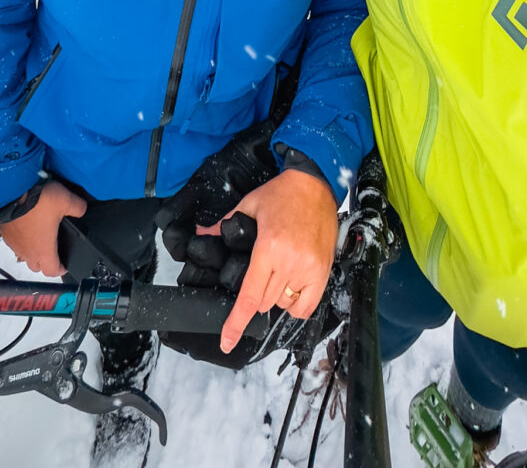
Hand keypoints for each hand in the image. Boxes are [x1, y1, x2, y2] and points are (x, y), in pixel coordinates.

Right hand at [0, 181, 86, 276]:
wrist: (11, 191)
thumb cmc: (37, 200)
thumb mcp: (66, 200)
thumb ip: (78, 208)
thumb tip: (82, 209)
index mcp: (43, 250)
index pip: (52, 271)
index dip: (61, 269)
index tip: (66, 264)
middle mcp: (27, 251)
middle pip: (37, 266)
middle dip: (46, 261)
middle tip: (54, 250)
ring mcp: (14, 244)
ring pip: (24, 255)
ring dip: (32, 250)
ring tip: (40, 237)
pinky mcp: (5, 234)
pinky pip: (14, 243)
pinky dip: (22, 239)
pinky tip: (27, 226)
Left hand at [197, 168, 337, 354]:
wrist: (316, 185)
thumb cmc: (284, 194)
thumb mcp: (249, 204)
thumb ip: (224, 224)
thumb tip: (203, 235)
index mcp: (268, 248)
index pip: (249, 296)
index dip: (236, 323)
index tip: (227, 341)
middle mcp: (289, 262)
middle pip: (264, 302)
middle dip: (257, 293)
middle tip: (261, 270)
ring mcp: (308, 269)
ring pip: (284, 303)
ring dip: (276, 295)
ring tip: (279, 270)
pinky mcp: (322, 271)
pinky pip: (306, 305)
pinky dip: (296, 303)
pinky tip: (292, 286)